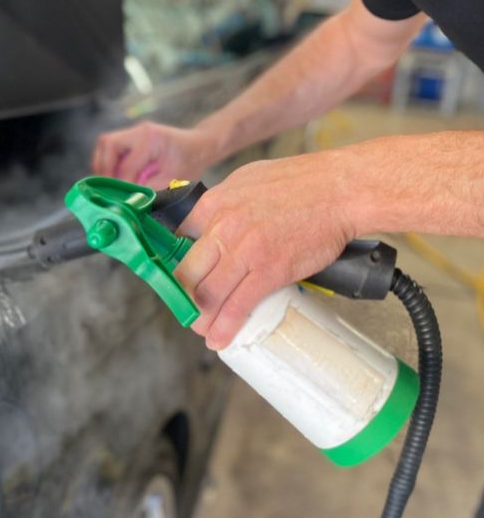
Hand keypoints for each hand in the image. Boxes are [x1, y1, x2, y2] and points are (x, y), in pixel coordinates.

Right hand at [91, 121, 216, 188]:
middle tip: (108, 188)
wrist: (199, 145)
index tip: (122, 198)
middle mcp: (140, 131)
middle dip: (104, 168)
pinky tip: (115, 176)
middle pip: (108, 144)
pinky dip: (109, 161)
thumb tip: (131, 200)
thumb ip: (151, 189)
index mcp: (151, 140)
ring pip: (106, 143)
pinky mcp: (132, 136)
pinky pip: (112, 146)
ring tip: (109, 182)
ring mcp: (135, 131)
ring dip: (103, 163)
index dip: (123, 184)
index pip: (127, 165)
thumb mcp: (174, 179)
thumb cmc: (190, 161)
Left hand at [174, 151, 357, 349]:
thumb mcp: (247, 179)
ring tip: (203, 329)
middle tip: (188, 308)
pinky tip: (220, 339)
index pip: (178, 240)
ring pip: (207, 295)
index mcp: (214, 203)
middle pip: (186, 273)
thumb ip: (224, 203)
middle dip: (183, 297)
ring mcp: (245, 251)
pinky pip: (238, 306)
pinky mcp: (269, 271)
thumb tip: (211, 222)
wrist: (339, 189)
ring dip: (201, 319)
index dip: (178, 264)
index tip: (183, 278)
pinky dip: (225, 327)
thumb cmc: (301, 181)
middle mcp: (222, 227)